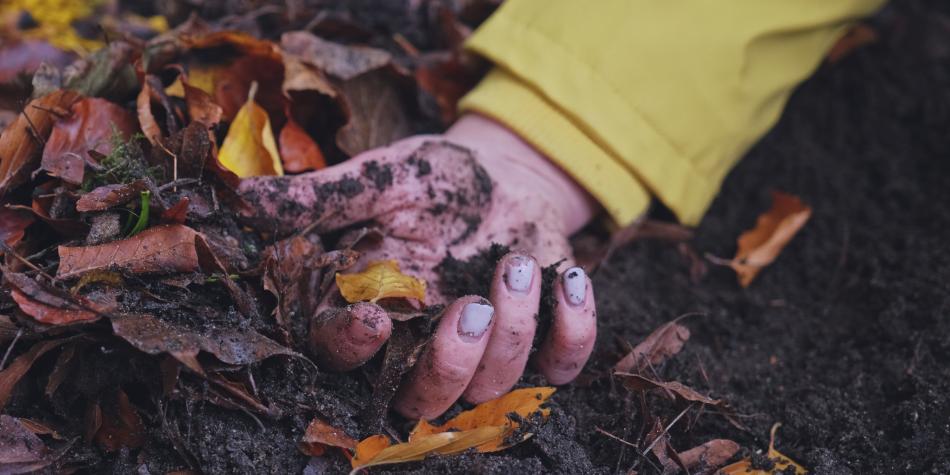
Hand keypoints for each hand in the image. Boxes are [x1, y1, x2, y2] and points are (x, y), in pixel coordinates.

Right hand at [240, 114, 599, 418]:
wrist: (502, 172)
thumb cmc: (433, 180)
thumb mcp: (381, 179)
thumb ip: (323, 197)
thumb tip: (244, 198)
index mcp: (375, 312)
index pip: (345, 360)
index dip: (354, 350)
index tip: (376, 316)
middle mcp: (426, 346)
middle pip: (424, 403)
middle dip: (450, 365)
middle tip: (472, 305)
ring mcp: (486, 351)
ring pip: (494, 389)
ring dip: (513, 332)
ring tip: (516, 261)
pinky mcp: (541, 340)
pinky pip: (562, 366)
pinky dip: (574, 332)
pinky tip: (568, 279)